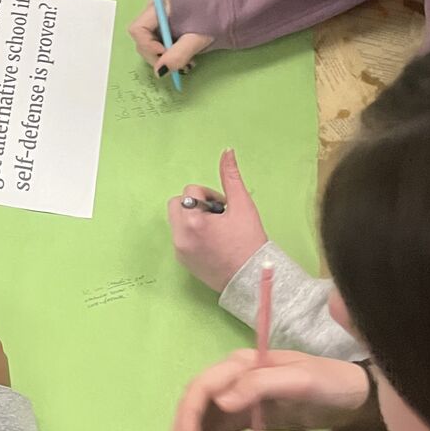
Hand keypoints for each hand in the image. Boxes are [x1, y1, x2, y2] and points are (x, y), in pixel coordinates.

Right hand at [128, 0, 212, 74]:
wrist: (226, 9)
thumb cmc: (213, 17)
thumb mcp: (197, 37)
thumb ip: (178, 54)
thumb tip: (159, 72)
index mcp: (158, 7)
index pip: (137, 30)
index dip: (148, 46)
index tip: (165, 54)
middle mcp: (153, 14)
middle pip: (142, 40)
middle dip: (158, 57)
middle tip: (179, 65)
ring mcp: (157, 23)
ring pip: (150, 46)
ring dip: (165, 59)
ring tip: (187, 63)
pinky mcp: (164, 31)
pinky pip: (158, 47)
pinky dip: (170, 57)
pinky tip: (185, 59)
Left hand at [168, 149, 267, 292]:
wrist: (252, 280)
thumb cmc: (250, 243)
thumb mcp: (243, 206)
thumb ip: (231, 177)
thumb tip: (227, 151)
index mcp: (193, 221)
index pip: (191, 191)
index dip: (209, 195)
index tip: (224, 207)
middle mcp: (180, 235)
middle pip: (177, 203)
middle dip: (195, 204)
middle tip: (217, 215)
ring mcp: (179, 249)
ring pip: (177, 220)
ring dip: (192, 218)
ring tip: (215, 229)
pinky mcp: (182, 260)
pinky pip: (180, 237)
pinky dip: (192, 234)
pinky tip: (212, 242)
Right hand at [171, 349, 371, 430]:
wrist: (354, 398)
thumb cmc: (330, 384)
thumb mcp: (301, 381)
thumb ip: (261, 385)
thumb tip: (221, 402)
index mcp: (241, 364)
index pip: (203, 386)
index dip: (189, 414)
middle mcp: (232, 378)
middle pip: (195, 404)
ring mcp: (237, 398)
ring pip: (201, 420)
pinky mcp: (244, 417)